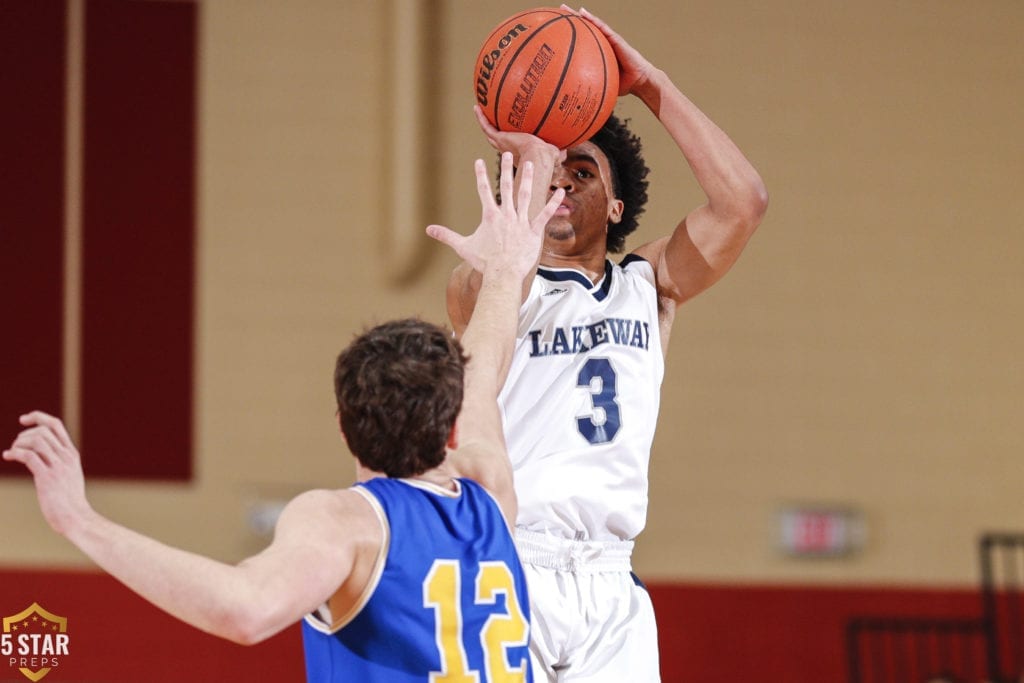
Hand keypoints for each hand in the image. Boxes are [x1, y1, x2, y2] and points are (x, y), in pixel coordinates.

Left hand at [3, 411, 90, 535]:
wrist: (76, 517)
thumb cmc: (69, 500)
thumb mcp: (70, 475)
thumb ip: (59, 463)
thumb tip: (40, 456)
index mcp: (71, 454)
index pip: (55, 425)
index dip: (38, 417)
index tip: (23, 420)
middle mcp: (66, 457)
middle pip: (42, 432)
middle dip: (23, 435)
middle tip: (16, 447)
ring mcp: (58, 467)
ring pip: (36, 441)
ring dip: (19, 444)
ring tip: (12, 453)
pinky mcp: (47, 478)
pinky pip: (29, 456)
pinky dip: (15, 453)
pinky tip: (8, 456)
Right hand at [427, 152, 563, 278]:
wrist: (502, 275)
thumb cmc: (483, 262)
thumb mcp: (462, 247)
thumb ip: (446, 236)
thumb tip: (428, 230)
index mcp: (490, 216)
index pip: (483, 190)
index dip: (480, 175)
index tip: (478, 161)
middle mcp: (506, 215)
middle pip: (506, 187)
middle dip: (506, 169)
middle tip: (507, 154)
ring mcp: (521, 222)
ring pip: (526, 196)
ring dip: (528, 179)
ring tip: (531, 165)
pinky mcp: (534, 232)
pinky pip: (545, 215)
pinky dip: (554, 203)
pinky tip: (561, 191)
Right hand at [474, 105, 563, 163]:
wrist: (538, 157)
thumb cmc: (547, 158)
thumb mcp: (554, 153)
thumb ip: (559, 152)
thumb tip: (565, 151)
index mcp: (518, 154)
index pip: (511, 147)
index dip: (509, 142)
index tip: (507, 135)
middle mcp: (507, 149)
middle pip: (496, 139)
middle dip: (492, 130)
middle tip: (488, 120)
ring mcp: (502, 144)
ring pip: (489, 131)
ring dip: (483, 121)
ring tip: (479, 110)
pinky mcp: (499, 138)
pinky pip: (486, 126)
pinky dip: (481, 117)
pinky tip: (476, 107)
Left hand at [562, 5, 654, 95]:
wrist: (640, 81)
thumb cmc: (622, 85)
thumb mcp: (601, 86)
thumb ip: (589, 88)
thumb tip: (572, 101)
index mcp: (597, 54)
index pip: (581, 42)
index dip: (569, 36)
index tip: (555, 31)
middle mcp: (602, 44)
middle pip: (583, 29)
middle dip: (569, 20)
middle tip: (557, 12)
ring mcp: (609, 39)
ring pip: (591, 24)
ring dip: (578, 15)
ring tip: (564, 8)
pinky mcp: (616, 39)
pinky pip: (602, 27)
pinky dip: (592, 19)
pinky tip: (583, 13)